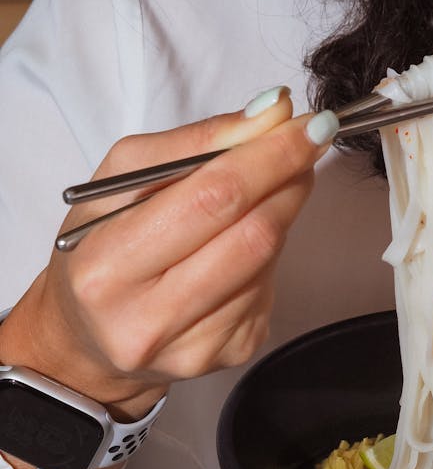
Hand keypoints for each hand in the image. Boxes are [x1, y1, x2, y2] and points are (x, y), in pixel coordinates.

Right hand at [0, 88, 337, 424]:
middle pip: (252, 236)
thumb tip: (271, 112)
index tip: (307, 125)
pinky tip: (239, 247)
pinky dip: (266, 255)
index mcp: (108, 265)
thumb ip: (195, 141)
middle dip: (289, 179)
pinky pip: (267, 289)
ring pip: (267, 262)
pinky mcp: (227, 355)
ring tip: (266, 191)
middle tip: (306, 144)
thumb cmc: (101, 248)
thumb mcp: (121, 180)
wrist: (89, 339)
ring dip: (280, 213)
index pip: (212, 199)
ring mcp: (194, 346)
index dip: (270, 158)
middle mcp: (148, 318)